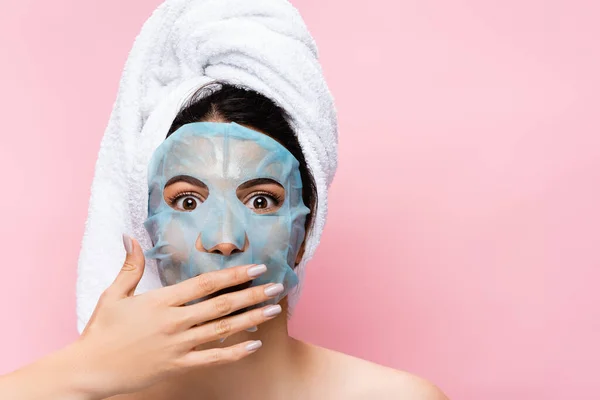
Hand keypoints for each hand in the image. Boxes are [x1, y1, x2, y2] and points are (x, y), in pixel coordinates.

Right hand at [69, 234, 281, 398]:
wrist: (89, 370)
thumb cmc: (102, 330)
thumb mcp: (114, 294)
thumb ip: (131, 266)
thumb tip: (130, 236)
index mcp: (162, 301)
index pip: (206, 284)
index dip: (234, 275)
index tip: (256, 268)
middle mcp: (175, 322)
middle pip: (222, 305)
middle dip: (252, 295)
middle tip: (277, 287)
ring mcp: (179, 345)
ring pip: (223, 330)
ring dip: (251, 319)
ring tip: (273, 310)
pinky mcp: (178, 366)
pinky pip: (213, 359)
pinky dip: (235, 352)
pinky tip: (254, 345)